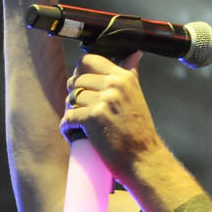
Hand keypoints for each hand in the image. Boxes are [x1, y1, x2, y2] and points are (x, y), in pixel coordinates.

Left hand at [60, 51, 164, 182]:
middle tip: (81, 110)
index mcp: (123, 77)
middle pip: (75, 80)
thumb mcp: (136, 96)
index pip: (88, 60)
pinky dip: (67, 128)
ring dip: (70, 113)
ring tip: (80, 124)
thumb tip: (135, 52)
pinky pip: (67, 117)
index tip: (84, 88)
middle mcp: (114, 85)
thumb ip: (130, 73)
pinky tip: (75, 134)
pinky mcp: (93, 118)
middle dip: (73, 95)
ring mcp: (103, 101)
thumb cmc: (139, 130)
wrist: (144, 159)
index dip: (80, 73)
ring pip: (70, 99)